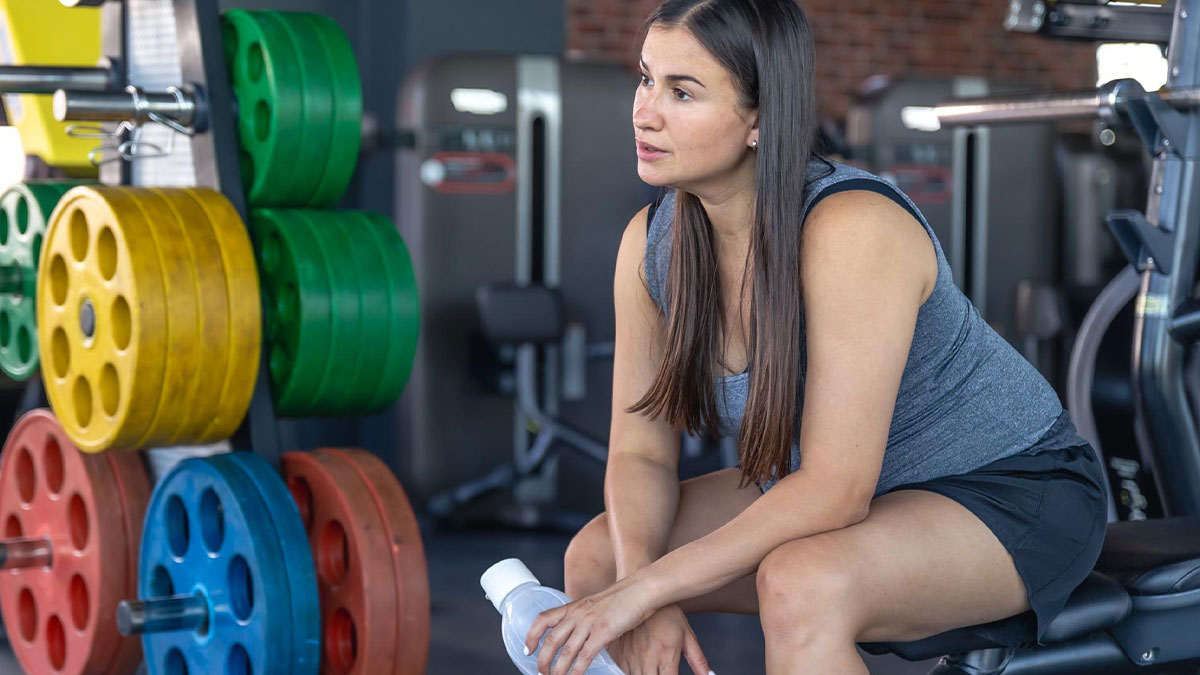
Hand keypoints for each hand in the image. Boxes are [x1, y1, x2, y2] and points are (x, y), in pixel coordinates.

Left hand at [525, 576, 656, 674]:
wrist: (641, 589)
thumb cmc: (623, 599)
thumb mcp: (596, 605)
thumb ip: (584, 618)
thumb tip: (579, 636)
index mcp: (573, 607)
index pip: (543, 619)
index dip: (531, 635)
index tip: (528, 649)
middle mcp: (577, 614)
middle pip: (551, 640)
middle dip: (543, 660)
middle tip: (541, 672)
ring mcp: (589, 623)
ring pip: (565, 651)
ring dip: (558, 669)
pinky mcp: (603, 632)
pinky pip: (585, 655)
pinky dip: (577, 670)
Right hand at [608, 603, 711, 674]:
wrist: (645, 593)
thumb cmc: (668, 614)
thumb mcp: (687, 635)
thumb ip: (698, 660)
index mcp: (666, 655)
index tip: (671, 674)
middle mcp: (647, 657)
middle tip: (660, 670)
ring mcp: (630, 655)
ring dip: (642, 674)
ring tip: (650, 667)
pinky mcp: (617, 651)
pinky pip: (620, 670)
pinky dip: (628, 670)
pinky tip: (637, 666)